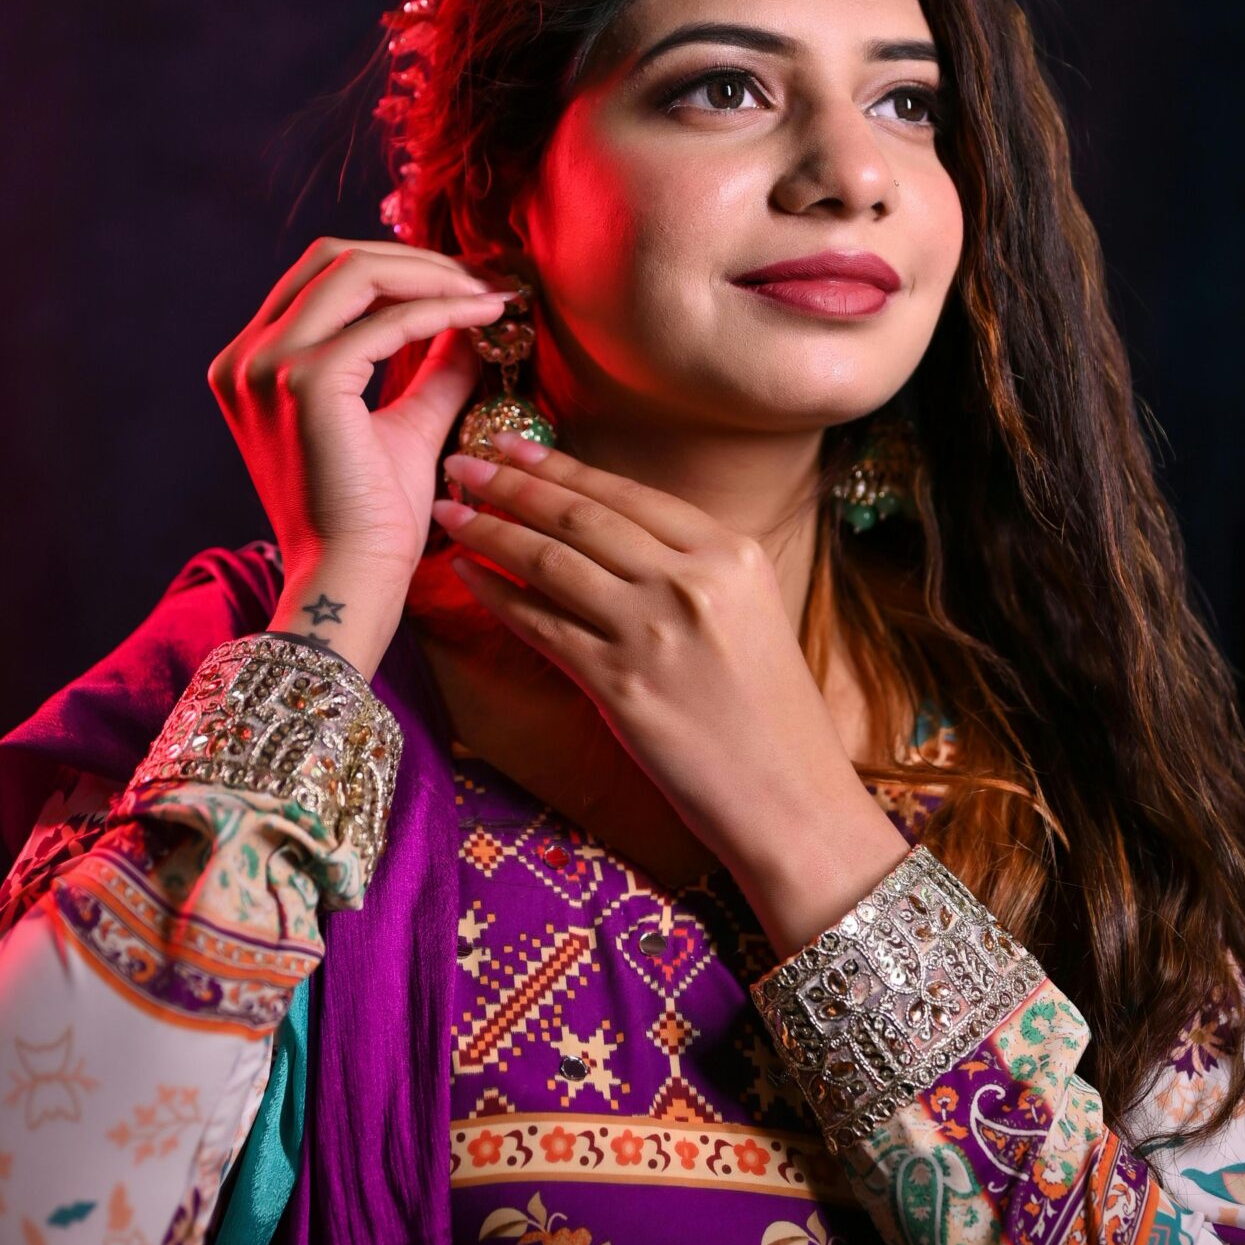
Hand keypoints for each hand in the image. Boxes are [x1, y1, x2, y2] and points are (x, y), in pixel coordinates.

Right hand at [209, 237, 513, 677]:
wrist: (351, 580)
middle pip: (333, 258)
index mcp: (254, 364)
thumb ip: (430, 368)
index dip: (398, 266)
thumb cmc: (371, 520)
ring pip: (355, 271)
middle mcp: (246, 358)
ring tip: (486, 295)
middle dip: (415, 259)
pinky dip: (441, 311)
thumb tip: (470, 316)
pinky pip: (386, 322)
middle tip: (480, 280)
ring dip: (431, 274)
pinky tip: (485, 319)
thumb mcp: (405, 426)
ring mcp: (267, 366)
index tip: (464, 282)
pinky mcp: (305, 382)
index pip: (323, 279)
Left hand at [431, 434, 911, 956]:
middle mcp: (692, 581)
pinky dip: (498, 598)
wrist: (795, 800)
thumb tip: (614, 538)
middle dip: (509, 483)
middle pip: (580, 516)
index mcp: (730, 553)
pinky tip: (468, 578)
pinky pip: (542, 628)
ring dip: (490, 532)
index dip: (558, 464)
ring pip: (551, 562)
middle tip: (459, 464)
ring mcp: (654, 632)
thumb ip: (691, 572)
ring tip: (449, 514)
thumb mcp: (750, 615)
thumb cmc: (774, 717)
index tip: (509, 444)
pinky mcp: (622, 686)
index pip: (625, 492)